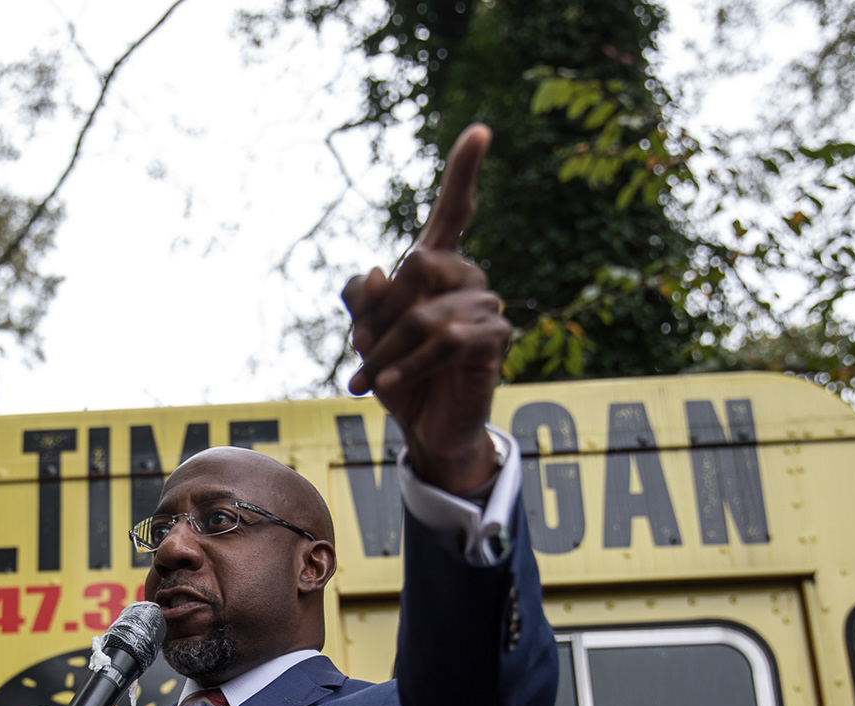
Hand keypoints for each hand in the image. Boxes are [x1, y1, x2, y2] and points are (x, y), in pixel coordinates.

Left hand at [342, 124, 511, 495]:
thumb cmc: (396, 371)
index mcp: (437, 264)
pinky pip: (446, 338)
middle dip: (378, 314)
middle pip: (416, 265)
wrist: (423, 426)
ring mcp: (486, 305)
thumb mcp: (364, 333)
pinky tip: (389, 383)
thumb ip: (360, 299)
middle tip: (360, 351)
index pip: (454, 210)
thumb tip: (379, 269)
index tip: (480, 130)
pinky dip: (409, 364)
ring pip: (424, 312)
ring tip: (365, 380)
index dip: (464, 171)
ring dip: (386, 350)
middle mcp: (467, 276)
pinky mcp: (494, 339)